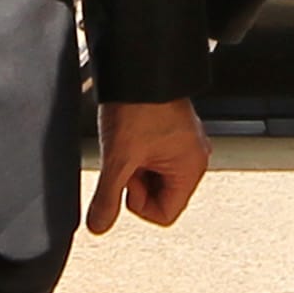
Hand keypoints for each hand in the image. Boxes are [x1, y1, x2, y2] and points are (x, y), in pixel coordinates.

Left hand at [88, 96, 209, 232]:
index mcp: (191, 168)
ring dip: (137, 168)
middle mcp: (194, 158)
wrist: (137, 67)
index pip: (164, 215)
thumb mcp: (118, 158)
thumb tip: (99, 225)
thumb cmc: (138, 105)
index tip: (127, 179)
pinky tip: (130, 137)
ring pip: (156, 177)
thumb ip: (107, 198)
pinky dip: (140, 154)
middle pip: (161, 196)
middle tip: (126, 159)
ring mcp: (185, 144)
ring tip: (127, 145)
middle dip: (138, 183)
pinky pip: (156, 158)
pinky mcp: (174, 132)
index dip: (138, 203)